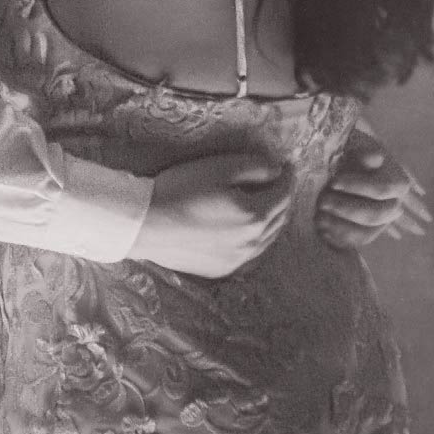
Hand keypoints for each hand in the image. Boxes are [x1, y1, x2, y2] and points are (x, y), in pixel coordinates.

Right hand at [131, 152, 292, 278]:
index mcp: (255, 216)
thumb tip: (276, 170)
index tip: (288, 164)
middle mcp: (252, 244)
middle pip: (279, 219)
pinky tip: (248, 230)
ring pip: (267, 240)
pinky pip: (249, 254)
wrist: (145, 224)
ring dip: (272, 220)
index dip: (287, 177)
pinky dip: (256, 239)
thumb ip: (254, 167)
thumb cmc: (181, 189)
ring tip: (268, 204)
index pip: (283, 194)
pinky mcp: (220, 269)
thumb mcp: (219, 168)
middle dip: (283, 198)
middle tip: (280, 182)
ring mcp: (237, 260)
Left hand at [315, 129, 428, 248]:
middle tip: (322, 201)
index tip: (334, 182)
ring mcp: (381, 223)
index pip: (381, 189)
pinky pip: (356, 243)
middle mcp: (394, 206)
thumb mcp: (356, 146)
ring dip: (340, 226)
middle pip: (375, 215)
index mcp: (397, 183)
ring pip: (366, 234)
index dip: (357, 186)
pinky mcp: (368, 233)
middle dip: (346, 209)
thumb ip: (365, 152)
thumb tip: (376, 156)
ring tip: (319, 218)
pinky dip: (339, 238)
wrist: (340, 165)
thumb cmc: (350, 153)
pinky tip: (322, 230)